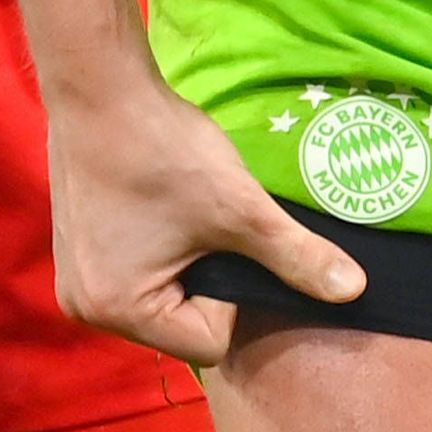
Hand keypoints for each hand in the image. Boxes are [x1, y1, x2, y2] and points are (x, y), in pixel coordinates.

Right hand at [44, 66, 362, 365]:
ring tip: (184, 213)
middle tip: (207, 224)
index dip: (231, 295)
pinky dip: (162, 252)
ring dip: (188, 264)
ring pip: (165, 300)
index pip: (207, 343)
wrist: (100, 88)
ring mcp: (76, 284)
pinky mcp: (78, 255)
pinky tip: (162, 208)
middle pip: (183, 327)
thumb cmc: (165, 149)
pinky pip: (140, 276)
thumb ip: (296, 255)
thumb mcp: (239, 207)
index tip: (222, 240)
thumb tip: (354, 291)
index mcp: (118, 311)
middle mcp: (87, 310)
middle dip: (210, 281)